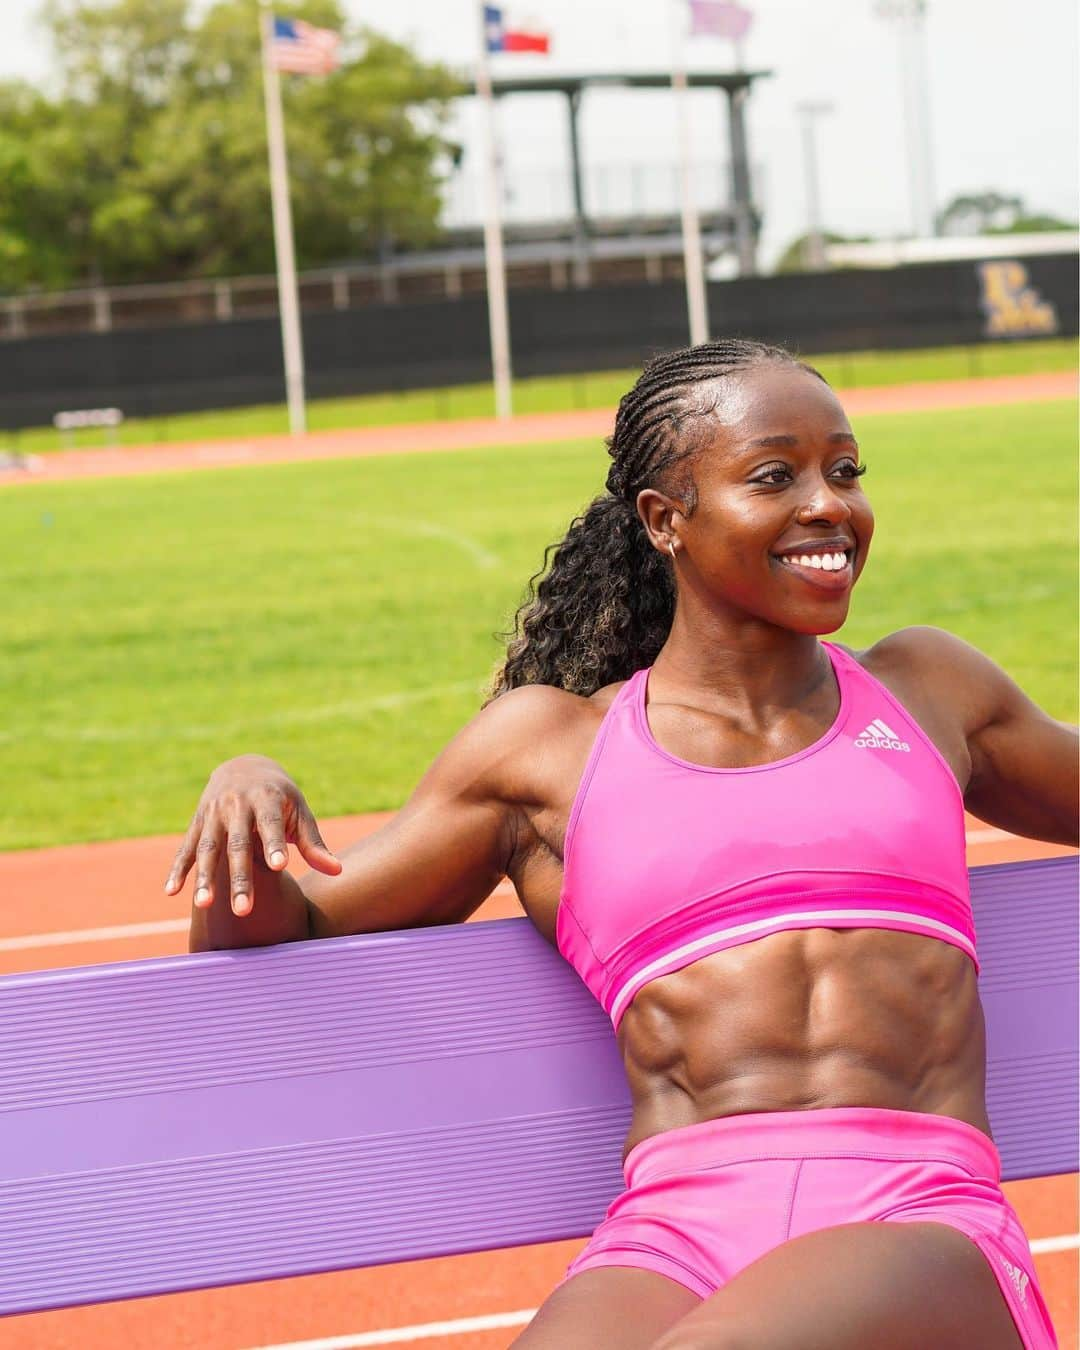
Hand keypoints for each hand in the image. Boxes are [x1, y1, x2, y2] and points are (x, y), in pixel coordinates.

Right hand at [164, 755, 341, 915]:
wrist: (244, 765)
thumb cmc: (281, 797)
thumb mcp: (299, 812)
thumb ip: (313, 843)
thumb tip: (337, 872)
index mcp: (266, 798)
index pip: (271, 824)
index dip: (274, 844)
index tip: (280, 867)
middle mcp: (236, 805)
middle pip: (237, 845)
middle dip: (240, 877)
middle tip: (244, 910)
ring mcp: (213, 814)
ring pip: (208, 849)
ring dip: (204, 878)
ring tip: (204, 905)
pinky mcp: (196, 823)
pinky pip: (185, 848)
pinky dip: (177, 870)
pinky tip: (171, 892)